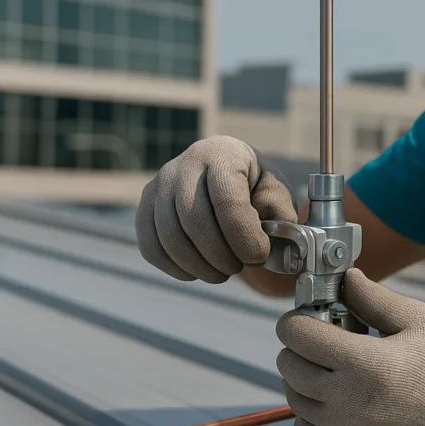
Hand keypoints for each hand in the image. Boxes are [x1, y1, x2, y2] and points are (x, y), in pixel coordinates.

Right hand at [135, 136, 296, 282]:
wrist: (223, 177)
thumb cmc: (254, 186)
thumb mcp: (276, 191)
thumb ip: (280, 214)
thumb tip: (273, 243)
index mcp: (223, 154)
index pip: (227, 199)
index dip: (243, 235)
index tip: (259, 255)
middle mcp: (185, 164)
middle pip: (195, 221)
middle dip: (221, 255)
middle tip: (239, 266)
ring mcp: (159, 185)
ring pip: (171, 237)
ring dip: (200, 266)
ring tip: (223, 271)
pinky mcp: (144, 208)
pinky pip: (152, 246)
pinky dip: (176, 268)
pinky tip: (199, 270)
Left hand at [276, 269, 424, 425]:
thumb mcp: (416, 319)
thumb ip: (373, 298)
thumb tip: (344, 278)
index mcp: (366, 363)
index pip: (298, 336)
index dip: (298, 320)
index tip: (310, 316)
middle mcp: (348, 401)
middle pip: (289, 364)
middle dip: (299, 345)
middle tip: (325, 339)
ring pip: (293, 395)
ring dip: (302, 375)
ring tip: (333, 365)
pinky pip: (303, 425)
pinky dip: (310, 406)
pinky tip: (336, 393)